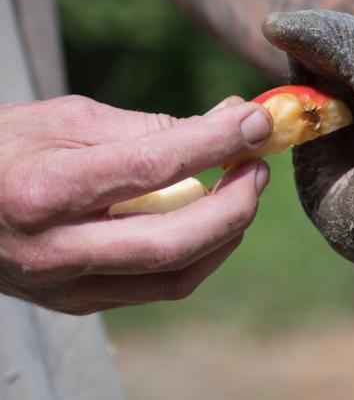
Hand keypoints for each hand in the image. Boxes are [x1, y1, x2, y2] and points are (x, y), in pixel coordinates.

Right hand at [0, 95, 271, 313]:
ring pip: (176, 276)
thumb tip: (227, 124)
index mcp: (45, 191)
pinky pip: (159, 286)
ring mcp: (66, 286)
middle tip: (259, 164)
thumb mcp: (65, 120)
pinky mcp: (77, 303)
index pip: (153, 167)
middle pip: (174, 242)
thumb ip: (146, 128)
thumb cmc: (4, 149)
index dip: (216, 143)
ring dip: (226, 232)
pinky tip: (212, 219)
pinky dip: (199, 252)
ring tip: (242, 188)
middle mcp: (54, 250)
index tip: (259, 121)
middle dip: (234, 204)